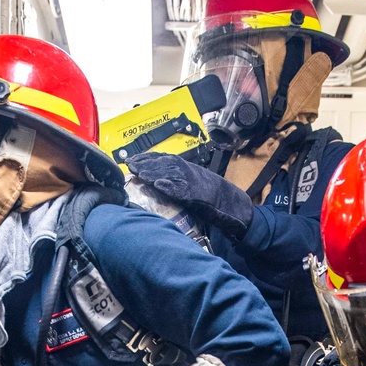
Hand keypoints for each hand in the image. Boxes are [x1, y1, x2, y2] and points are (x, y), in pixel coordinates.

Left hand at [127, 153, 253, 239]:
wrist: (235, 207)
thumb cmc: (215, 201)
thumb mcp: (194, 188)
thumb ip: (178, 185)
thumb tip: (158, 185)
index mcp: (188, 169)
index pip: (165, 159)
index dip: (148, 158)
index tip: (132, 160)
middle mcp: (191, 172)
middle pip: (165, 163)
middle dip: (147, 163)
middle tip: (130, 164)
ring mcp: (195, 183)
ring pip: (172, 173)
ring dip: (154, 172)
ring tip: (140, 173)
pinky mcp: (200, 196)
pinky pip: (183, 190)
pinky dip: (171, 187)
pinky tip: (158, 185)